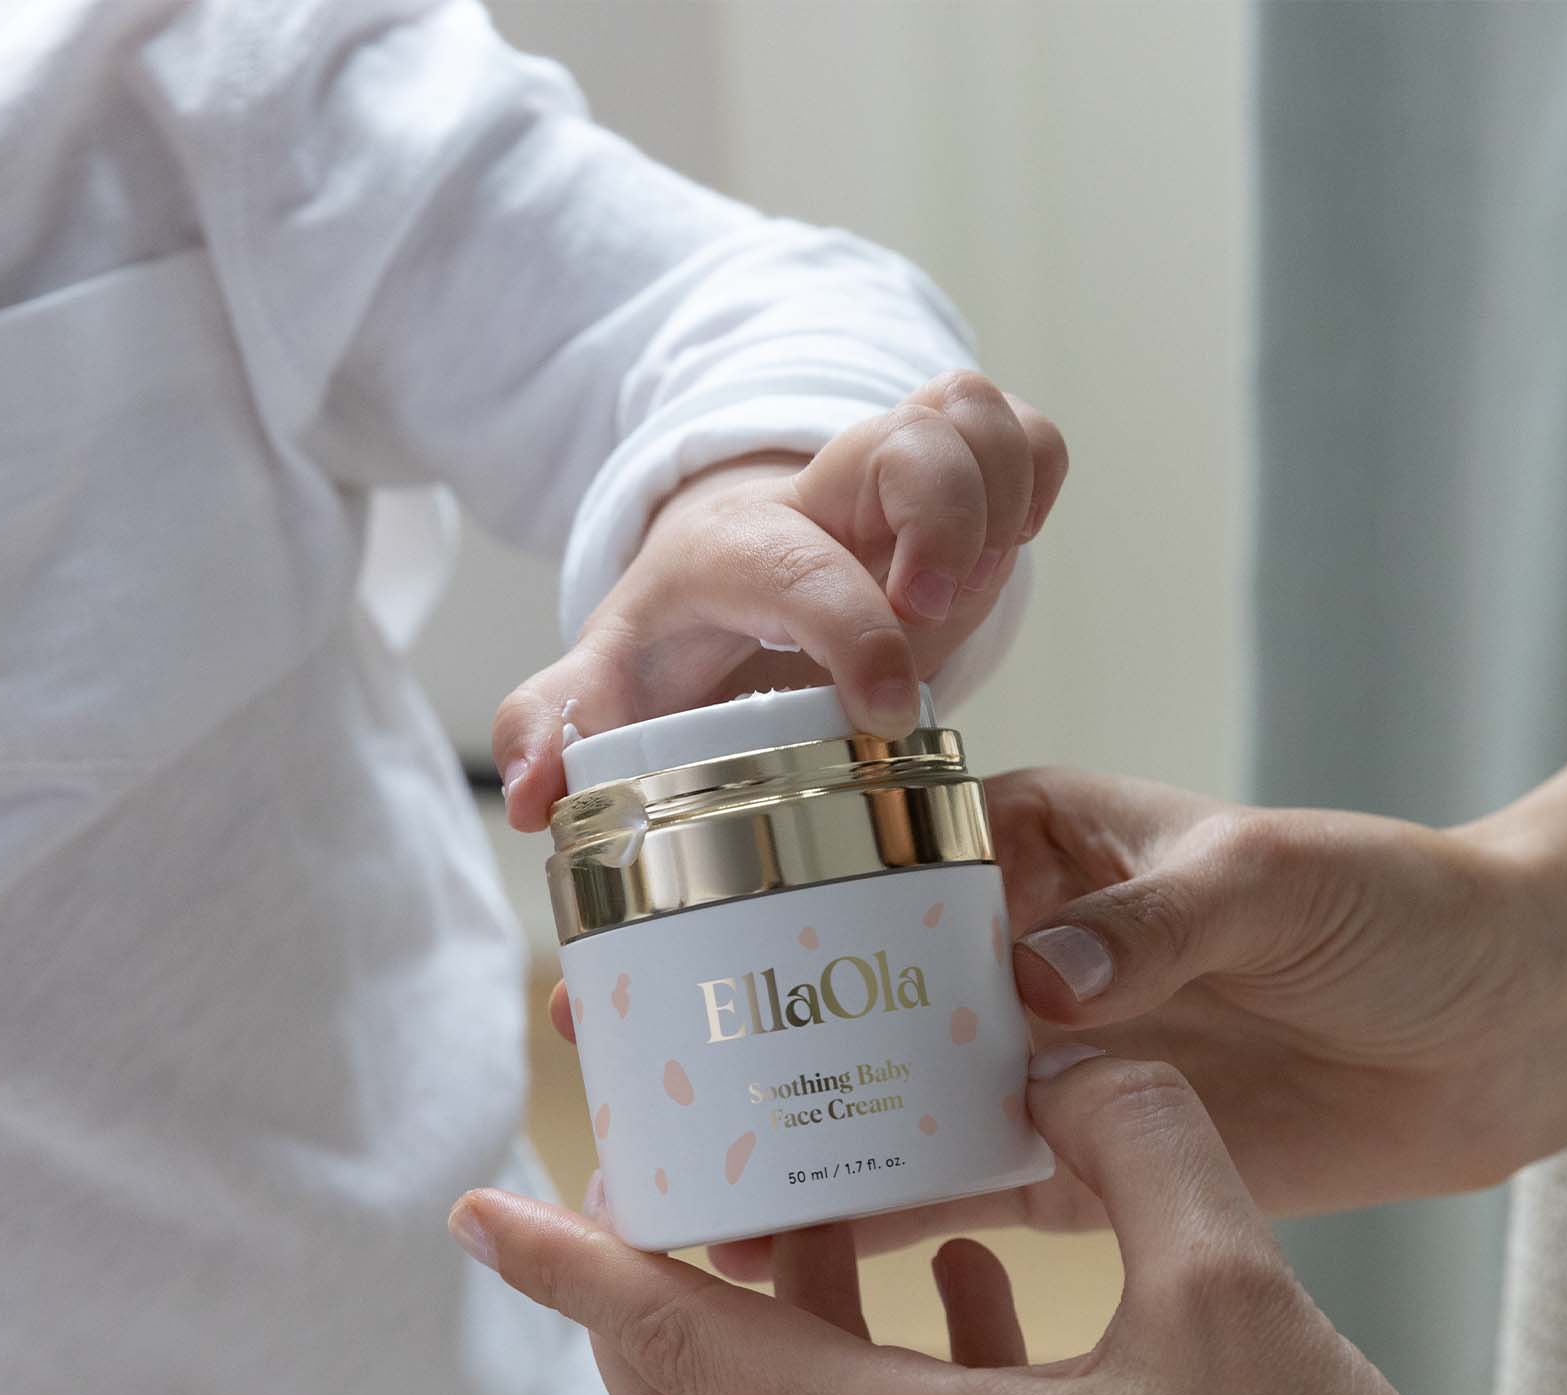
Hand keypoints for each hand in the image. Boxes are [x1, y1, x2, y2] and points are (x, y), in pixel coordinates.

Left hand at [492, 374, 1068, 829]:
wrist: (724, 578)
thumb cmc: (677, 643)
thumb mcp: (605, 685)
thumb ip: (554, 733)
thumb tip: (531, 802)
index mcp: (732, 552)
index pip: (796, 564)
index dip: (852, 630)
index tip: (884, 710)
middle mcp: (818, 495)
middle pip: (909, 439)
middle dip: (947, 525)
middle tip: (934, 616)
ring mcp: (894, 479)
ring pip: (975, 419)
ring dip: (996, 500)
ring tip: (963, 590)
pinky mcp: (956, 480)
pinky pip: (1027, 440)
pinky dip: (1036, 484)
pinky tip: (1001, 552)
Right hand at [684, 761, 1566, 1274]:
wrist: (1507, 1026)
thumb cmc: (1395, 906)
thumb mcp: (1269, 879)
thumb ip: (1150, 921)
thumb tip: (1036, 978)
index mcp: (1036, 849)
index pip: (870, 862)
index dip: (759, 899)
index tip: (661, 936)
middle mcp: (1014, 957)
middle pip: (847, 1000)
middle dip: (743, 1040)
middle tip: (633, 1086)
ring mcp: (1039, 1065)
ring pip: (888, 1105)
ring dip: (797, 1147)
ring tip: (693, 1195)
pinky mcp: (1081, 1163)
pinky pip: (966, 1190)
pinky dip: (888, 1219)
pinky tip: (806, 1257)